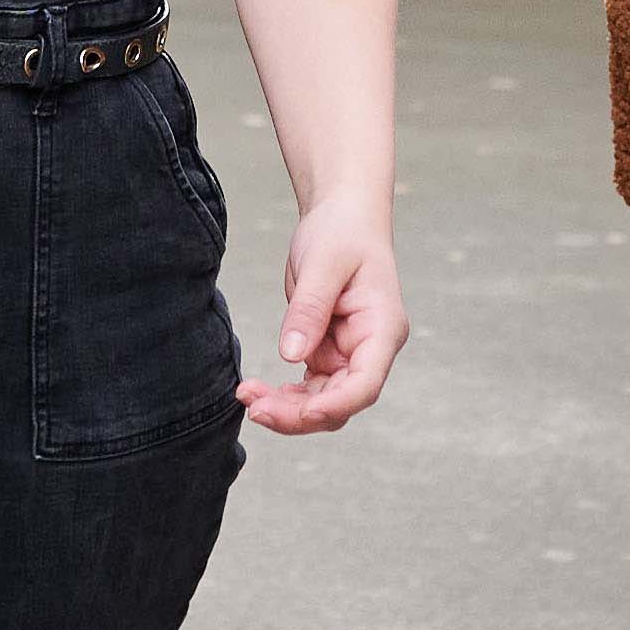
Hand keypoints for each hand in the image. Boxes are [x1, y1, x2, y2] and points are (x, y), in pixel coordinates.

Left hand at [242, 188, 406, 432]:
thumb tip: (291, 355)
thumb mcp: (323, 263)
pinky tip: (256, 391)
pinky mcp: (327, 352)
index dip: (334, 405)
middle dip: (298, 414)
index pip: (366, 384)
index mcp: (383, 329)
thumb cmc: (342, 231)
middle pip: (340, 403)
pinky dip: (283, 395)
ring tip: (247, 395)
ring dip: (286, 408)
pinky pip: (307, 388)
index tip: (300, 412)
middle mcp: (370, 350)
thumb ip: (309, 310)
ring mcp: (349, 355)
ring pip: (321, 402)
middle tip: (254, 408)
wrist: (342, 214)